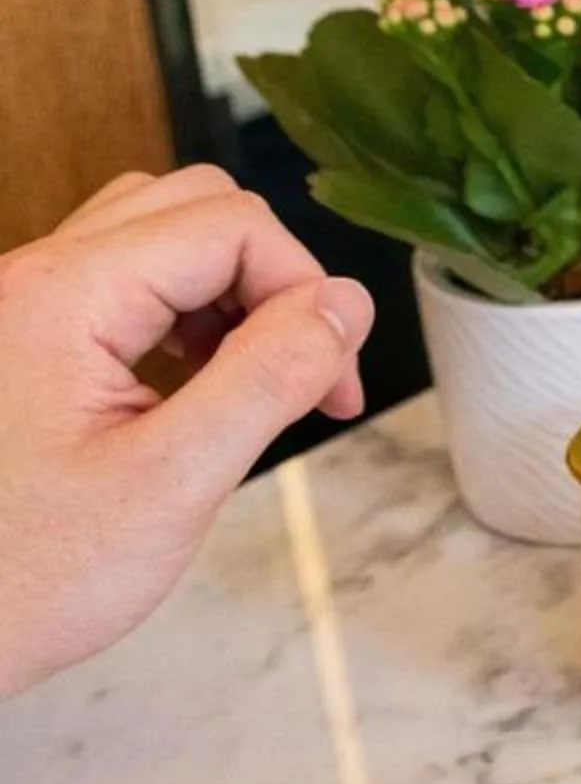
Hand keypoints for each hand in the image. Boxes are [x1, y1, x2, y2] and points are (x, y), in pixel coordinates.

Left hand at [0, 170, 372, 696]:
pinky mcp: (23, 342)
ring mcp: (20, 308)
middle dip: (273, 280)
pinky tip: (199, 388)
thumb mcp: (174, 481)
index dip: (305, 290)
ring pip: (156, 237)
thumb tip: (344, 307)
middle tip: (307, 373)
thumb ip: (267, 378)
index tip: (334, 380)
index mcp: (62, 298)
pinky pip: (121, 285)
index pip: (230, 227)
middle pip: (193, 207)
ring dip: (229, 293)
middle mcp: (30, 281)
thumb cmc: (24, 576)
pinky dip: (182, 316)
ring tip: (255, 380)